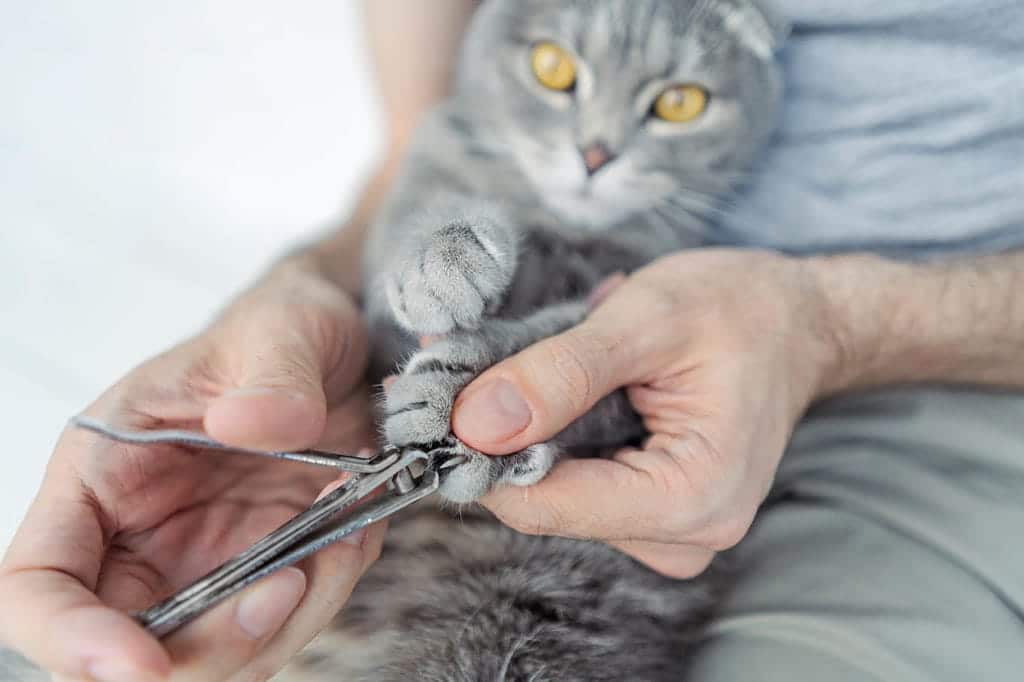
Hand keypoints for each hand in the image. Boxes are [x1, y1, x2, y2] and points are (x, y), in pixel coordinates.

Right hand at [0, 265, 382, 681]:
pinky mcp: (265, 573)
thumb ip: (270, 375)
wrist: (340, 347)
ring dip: (290, 619)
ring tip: (342, 534)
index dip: (71, 639)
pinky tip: (355, 529)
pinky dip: (328, 593)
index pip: (39, 584)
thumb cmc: (281, 329)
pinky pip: (288, 623)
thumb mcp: (279, 330)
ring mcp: (206, 563)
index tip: (141, 665)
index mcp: (103, 474)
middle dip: (215, 641)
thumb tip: (251, 424)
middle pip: (137, 646)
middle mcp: (142, 536)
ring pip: (222, 654)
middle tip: (291, 584)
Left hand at [450, 250, 840, 577]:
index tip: (435, 397)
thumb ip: (561, 373)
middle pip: (543, 503)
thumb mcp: (648, 319)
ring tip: (530, 361)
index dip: (477, 454)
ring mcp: (669, 531)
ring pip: (551, 493)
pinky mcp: (653, 511)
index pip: (545, 504)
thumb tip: (475, 423)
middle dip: (497, 435)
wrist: (798, 320)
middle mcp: (683, 535)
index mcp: (692, 497)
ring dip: (522, 431)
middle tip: (471, 362)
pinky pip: (574, 483)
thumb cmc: (741, 309)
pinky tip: (557, 388)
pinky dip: (549, 436)